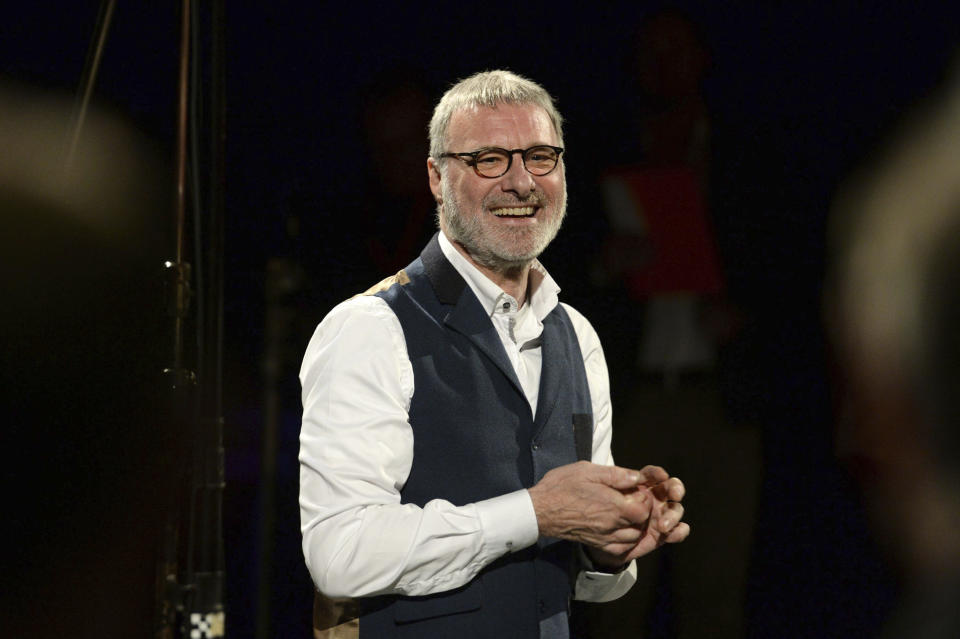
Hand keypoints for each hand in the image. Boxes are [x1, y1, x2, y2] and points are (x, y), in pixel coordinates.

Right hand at [528, 462, 655, 556]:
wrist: (540, 510)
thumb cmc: (561, 487)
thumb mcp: (587, 470)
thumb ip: (615, 474)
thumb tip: (637, 476)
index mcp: (612, 505)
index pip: (644, 509)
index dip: (644, 498)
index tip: (636, 489)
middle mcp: (611, 525)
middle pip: (641, 525)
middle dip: (642, 512)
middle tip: (632, 499)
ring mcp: (604, 537)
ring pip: (633, 538)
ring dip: (636, 526)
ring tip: (627, 512)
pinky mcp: (597, 544)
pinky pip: (620, 548)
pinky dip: (626, 540)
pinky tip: (620, 528)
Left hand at [587, 469, 689, 567]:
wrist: (586, 530)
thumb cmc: (588, 501)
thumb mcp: (594, 482)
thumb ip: (614, 477)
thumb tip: (635, 476)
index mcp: (639, 484)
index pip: (652, 475)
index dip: (657, 474)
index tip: (660, 475)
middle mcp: (652, 498)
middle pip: (670, 490)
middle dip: (675, 489)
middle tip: (674, 494)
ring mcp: (657, 516)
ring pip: (674, 511)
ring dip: (673, 515)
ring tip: (662, 524)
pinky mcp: (658, 535)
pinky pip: (675, 532)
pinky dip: (679, 532)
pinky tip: (672, 532)